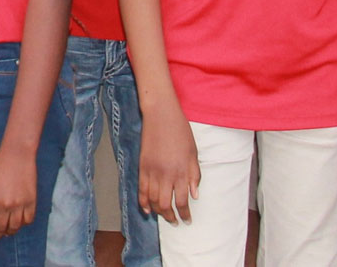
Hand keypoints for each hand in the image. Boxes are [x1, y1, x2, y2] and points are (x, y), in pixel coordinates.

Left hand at [0, 145, 37, 240]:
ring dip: (9, 232)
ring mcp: (20, 204)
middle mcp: (5, 205)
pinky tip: (18, 222)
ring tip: (6, 232)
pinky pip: (28, 220)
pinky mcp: (31, 201)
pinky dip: (23, 223)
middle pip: (0, 228)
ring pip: (15, 227)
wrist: (17, 155)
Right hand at [138, 107, 199, 223]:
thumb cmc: (180, 132)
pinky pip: (141, 190)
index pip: (183, 201)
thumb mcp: (194, 154)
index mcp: (182, 172)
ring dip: (158, 211)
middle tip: (175, 222)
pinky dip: (143, 202)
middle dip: (171, 217)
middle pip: (166, 204)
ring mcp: (152, 171)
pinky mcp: (142, 167)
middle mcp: (166, 175)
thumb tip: (195, 195)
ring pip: (152, 200)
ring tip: (163, 216)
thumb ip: (195, 176)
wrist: (161, 116)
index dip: (185, 214)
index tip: (187, 220)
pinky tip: (147, 209)